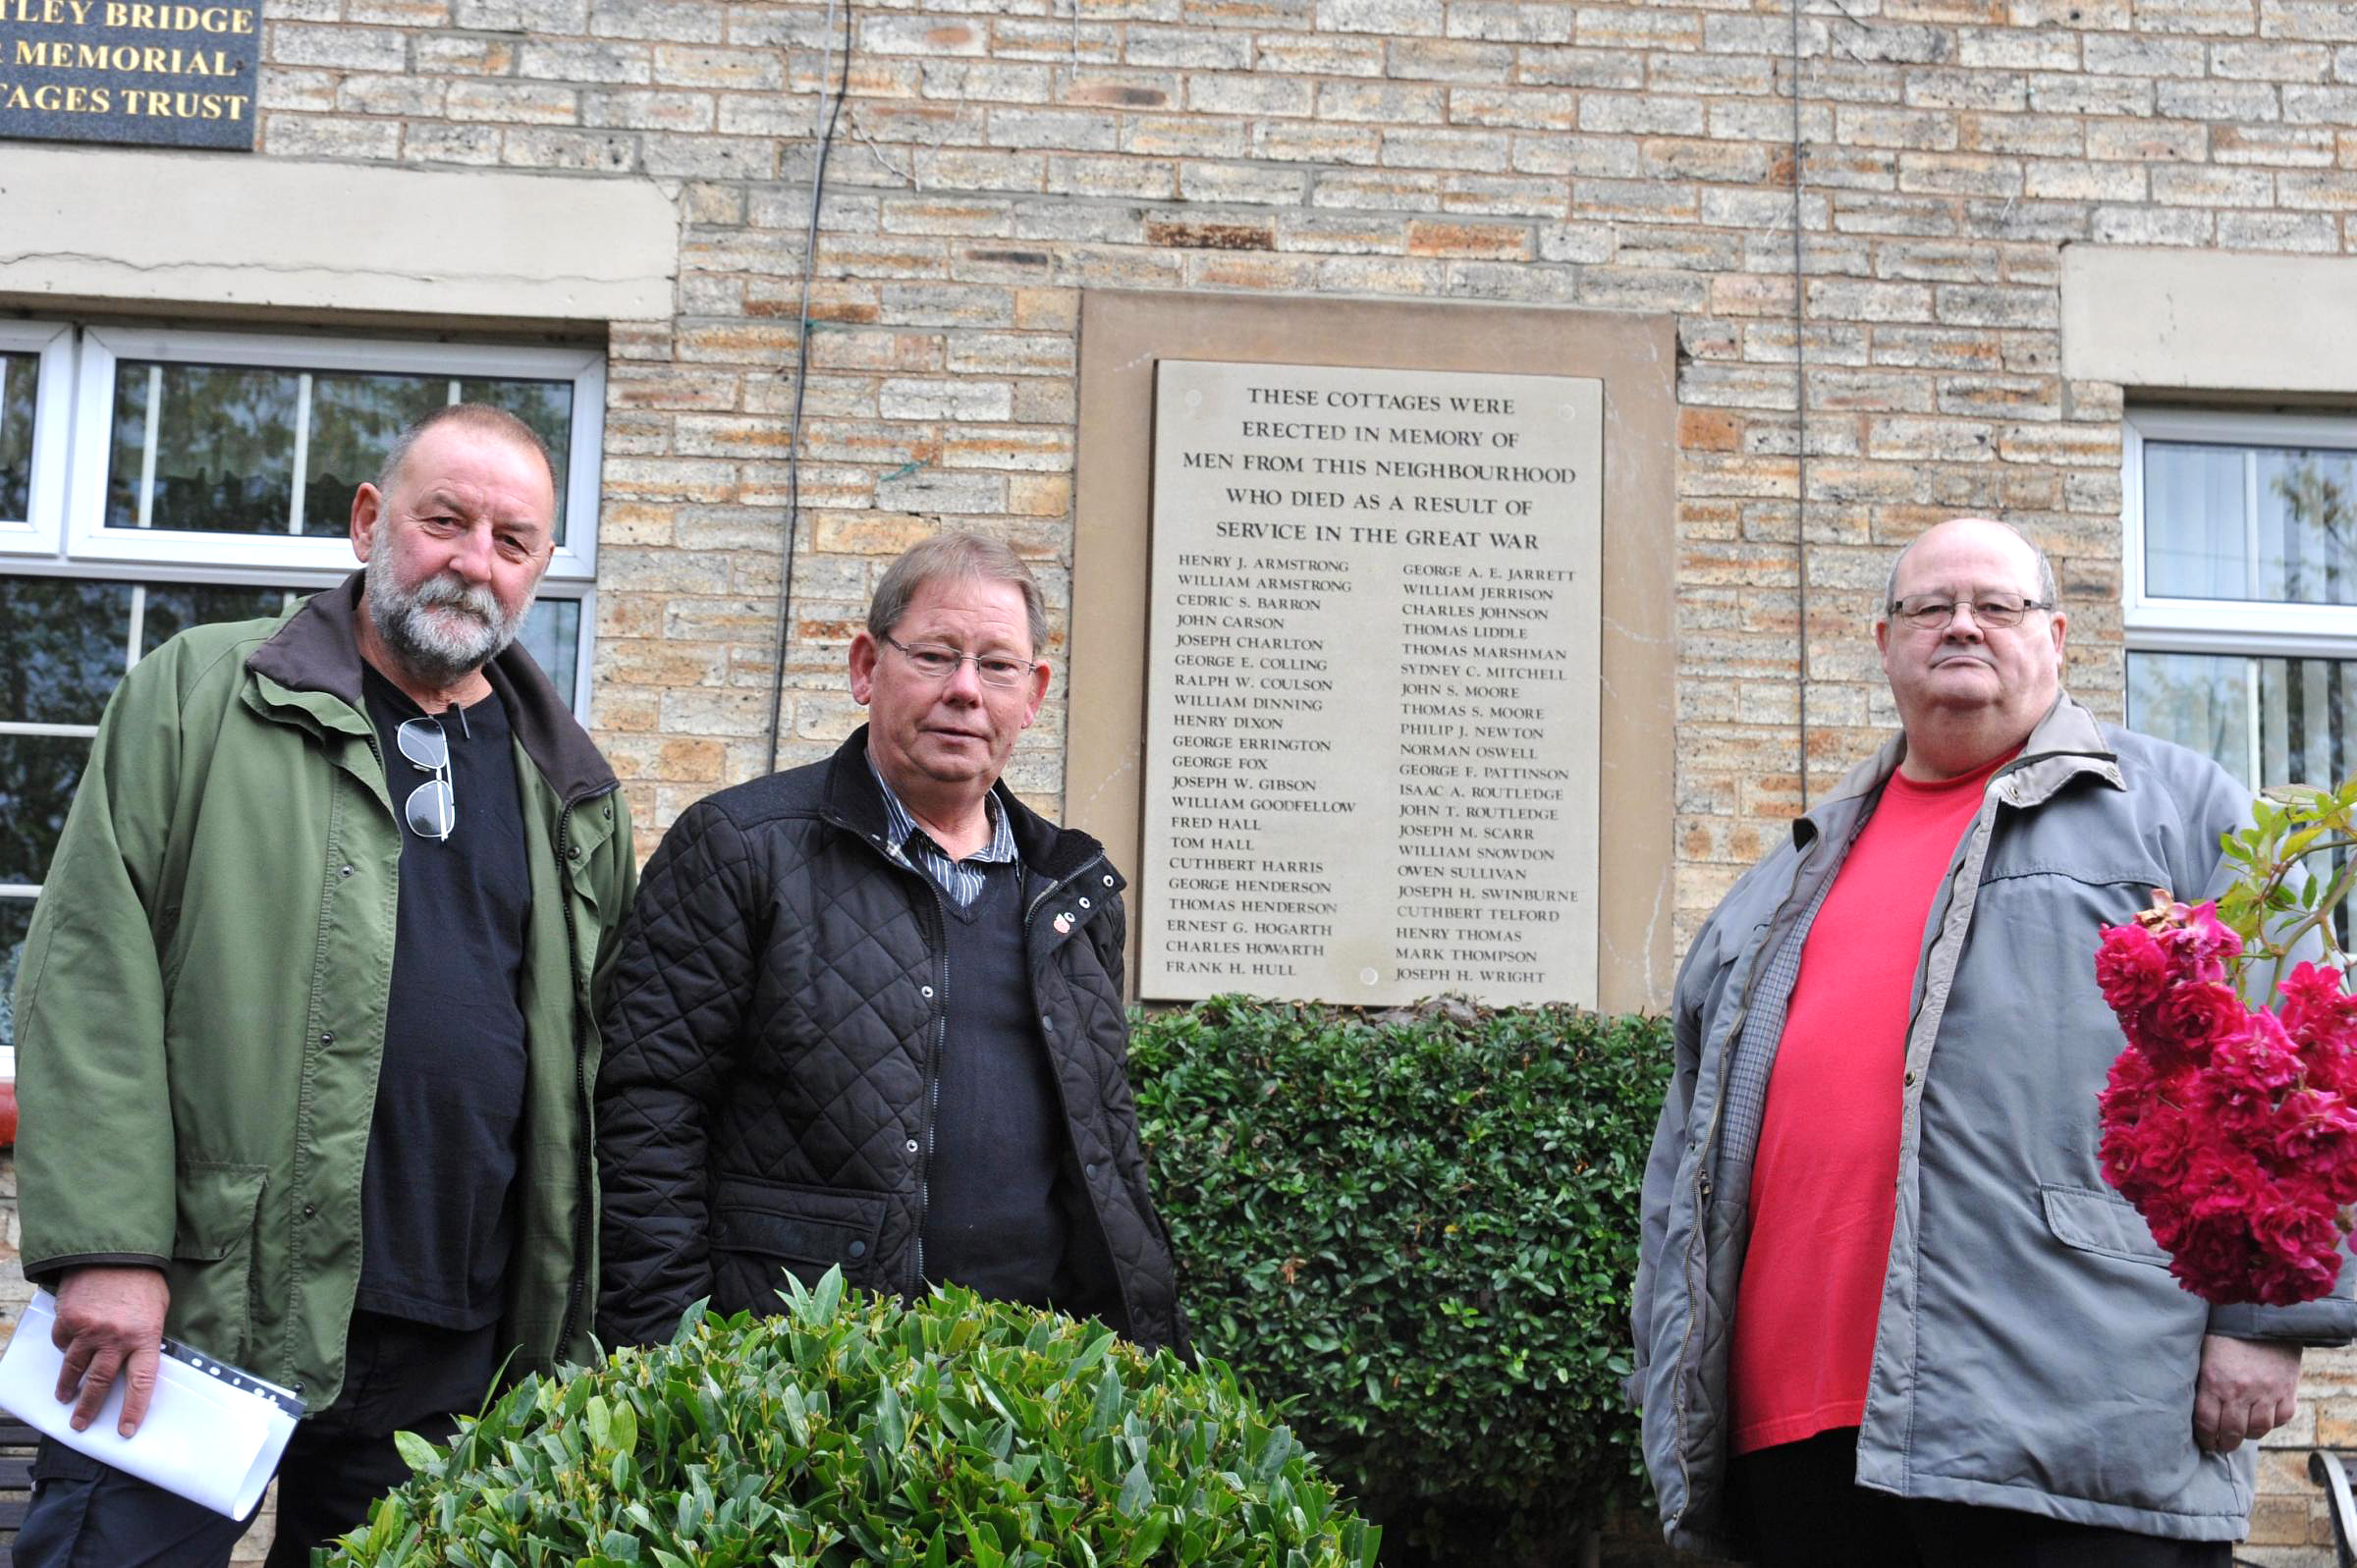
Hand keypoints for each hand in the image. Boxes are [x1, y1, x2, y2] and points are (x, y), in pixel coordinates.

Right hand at [49, 1265, 168, 1436]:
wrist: (115, 1250)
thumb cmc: (143, 1279)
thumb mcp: (157, 1309)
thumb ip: (147, 1336)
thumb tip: (139, 1360)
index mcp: (146, 1337)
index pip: (142, 1383)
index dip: (133, 1409)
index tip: (126, 1431)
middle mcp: (117, 1338)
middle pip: (101, 1383)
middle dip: (89, 1408)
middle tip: (80, 1424)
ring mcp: (90, 1330)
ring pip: (75, 1368)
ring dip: (68, 1386)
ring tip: (65, 1397)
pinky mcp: (69, 1320)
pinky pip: (63, 1342)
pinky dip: (64, 1347)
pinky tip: (67, 1347)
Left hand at [2194, 1333, 2301, 1453]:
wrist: (2261, 1314)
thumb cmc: (2224, 1331)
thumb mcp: (2202, 1352)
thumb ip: (2200, 1379)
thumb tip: (2190, 1405)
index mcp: (2213, 1381)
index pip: (2206, 1422)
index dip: (2204, 1437)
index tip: (2205, 1442)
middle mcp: (2239, 1391)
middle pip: (2231, 1432)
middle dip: (2225, 1443)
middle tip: (2222, 1445)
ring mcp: (2266, 1392)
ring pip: (2257, 1430)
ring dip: (2248, 1435)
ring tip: (2242, 1434)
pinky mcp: (2287, 1390)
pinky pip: (2281, 1418)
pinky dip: (2273, 1422)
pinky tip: (2263, 1418)